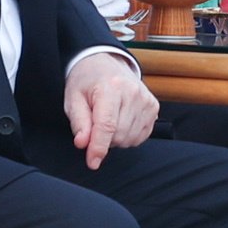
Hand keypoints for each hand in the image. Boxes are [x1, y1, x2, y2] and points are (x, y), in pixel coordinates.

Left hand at [67, 51, 157, 167]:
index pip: (106, 125)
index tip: (92, 163)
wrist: (106, 64)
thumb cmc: (87, 81)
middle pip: (118, 135)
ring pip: (129, 138)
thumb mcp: (73, 98)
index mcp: (110, 87)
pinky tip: (120, 122)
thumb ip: (78, 122)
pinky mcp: (153, 107)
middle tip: (94, 124)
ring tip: (108, 120)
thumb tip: (83, 144)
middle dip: (103, 139)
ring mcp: (146, 100)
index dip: (98, 147)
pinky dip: (127, 136)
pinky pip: (140, 136)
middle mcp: (133, 92)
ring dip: (115, 138)